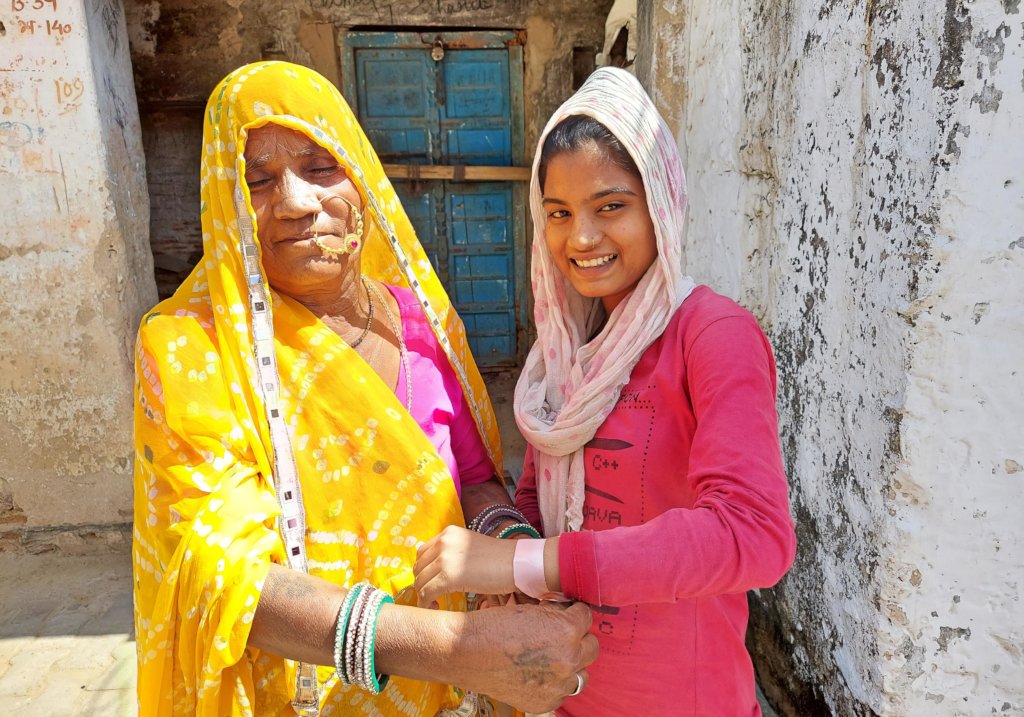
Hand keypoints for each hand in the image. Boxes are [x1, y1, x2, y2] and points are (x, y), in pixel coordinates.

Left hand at [414, 525, 516, 603]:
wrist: (517, 563)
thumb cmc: (500, 559)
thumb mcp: (471, 547)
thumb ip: (453, 553)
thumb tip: (438, 571)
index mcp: (448, 533)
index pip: (422, 552)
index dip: (423, 570)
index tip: (430, 582)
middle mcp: (443, 542)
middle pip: (418, 568)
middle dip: (422, 584)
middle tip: (432, 596)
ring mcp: (445, 559)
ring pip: (420, 582)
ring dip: (423, 596)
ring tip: (434, 604)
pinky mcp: (449, 577)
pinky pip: (426, 594)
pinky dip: (426, 604)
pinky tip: (436, 608)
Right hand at [452, 600, 597, 712]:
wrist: (468, 654)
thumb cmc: (495, 626)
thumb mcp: (531, 610)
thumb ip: (557, 617)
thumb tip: (571, 617)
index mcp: (567, 631)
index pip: (586, 617)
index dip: (574, 613)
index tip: (566, 614)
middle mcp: (568, 659)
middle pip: (592, 647)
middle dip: (579, 639)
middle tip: (560, 636)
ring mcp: (559, 684)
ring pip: (582, 673)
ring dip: (572, 664)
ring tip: (552, 657)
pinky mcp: (547, 702)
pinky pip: (564, 692)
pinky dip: (556, 683)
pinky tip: (539, 673)